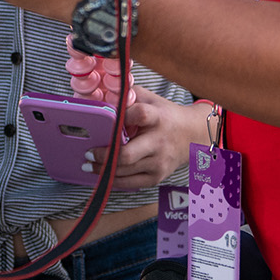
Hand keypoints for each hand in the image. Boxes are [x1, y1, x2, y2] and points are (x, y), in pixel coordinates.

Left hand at [85, 85, 205, 190]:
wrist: (191, 135)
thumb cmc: (164, 114)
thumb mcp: (149, 98)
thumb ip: (127, 96)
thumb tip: (101, 100)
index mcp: (157, 118)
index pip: (140, 115)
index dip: (122, 116)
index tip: (105, 117)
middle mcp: (158, 142)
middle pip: (127, 154)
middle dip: (103, 155)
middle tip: (88, 153)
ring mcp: (158, 162)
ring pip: (124, 171)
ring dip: (102, 169)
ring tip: (88, 164)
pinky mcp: (156, 177)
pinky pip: (130, 183)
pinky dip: (113, 180)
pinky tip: (102, 174)